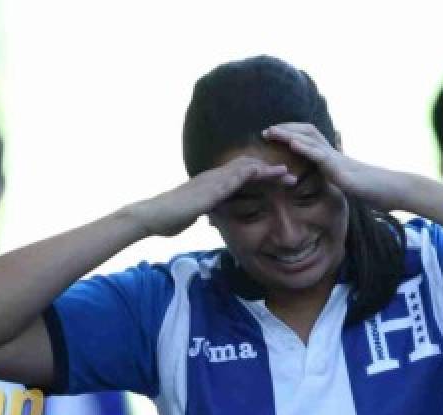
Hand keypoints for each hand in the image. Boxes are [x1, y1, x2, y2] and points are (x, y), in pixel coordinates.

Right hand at [126, 157, 294, 236]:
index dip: (261, 177)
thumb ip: (205, 212)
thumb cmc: (168, 219)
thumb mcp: (193, 215)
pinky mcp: (212, 188)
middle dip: (270, 171)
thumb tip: (211, 217)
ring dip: (268, 170)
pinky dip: (254, 173)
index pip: (241, 176)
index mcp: (211, 184)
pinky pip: (236, 176)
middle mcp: (214, 178)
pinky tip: (267, 174)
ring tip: (287, 175)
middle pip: (248, 168)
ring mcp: (213, 181)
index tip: (277, 182)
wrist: (152, 217)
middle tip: (291, 176)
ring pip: (246, 168)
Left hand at [262, 123, 408, 209]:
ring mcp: (337, 161)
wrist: (393, 192)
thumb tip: (332, 181)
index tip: (274, 135)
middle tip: (265, 130)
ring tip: (272, 131)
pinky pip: (321, 156)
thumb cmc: (373, 190)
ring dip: (289, 134)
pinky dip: (306, 148)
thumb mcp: (349, 184)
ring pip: (311, 140)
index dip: (291, 134)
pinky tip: (293, 144)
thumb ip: (337, 179)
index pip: (310, 139)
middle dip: (285, 130)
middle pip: (307, 133)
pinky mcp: (341, 171)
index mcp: (333, 158)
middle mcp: (334, 154)